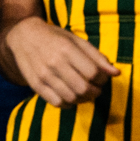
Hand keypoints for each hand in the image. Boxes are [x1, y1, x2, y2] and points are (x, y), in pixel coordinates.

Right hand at [2, 18, 119, 106]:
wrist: (23, 37)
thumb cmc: (55, 37)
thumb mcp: (76, 40)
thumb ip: (97, 56)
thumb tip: (116, 73)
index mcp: (66, 49)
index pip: (93, 73)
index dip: (103, 79)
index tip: (102, 77)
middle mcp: (54, 63)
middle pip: (83, 88)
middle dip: (95, 92)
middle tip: (95, 88)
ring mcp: (44, 75)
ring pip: (71, 98)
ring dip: (83, 99)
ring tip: (84, 92)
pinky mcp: (36, 85)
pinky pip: (57, 103)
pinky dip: (68, 103)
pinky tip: (70, 95)